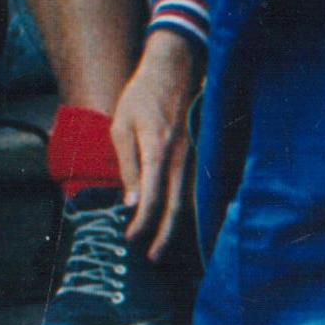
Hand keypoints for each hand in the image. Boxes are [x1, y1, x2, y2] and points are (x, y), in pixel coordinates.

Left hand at [110, 33, 200, 257]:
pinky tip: (182, 218)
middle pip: (177, 208)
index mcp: (157, 151)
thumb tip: (132, 202)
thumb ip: (128, 165)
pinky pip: (198, 187)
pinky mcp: (202, 152)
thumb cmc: (143, 94)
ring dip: (179, 226)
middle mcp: (181, 158)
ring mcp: (196, 156)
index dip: (141, 224)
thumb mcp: (122, 126)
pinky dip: (190, 207)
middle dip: (166, 236)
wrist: (176, 67)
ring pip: (191, 200)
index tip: (130, 239)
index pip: (151, 199)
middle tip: (154, 257)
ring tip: (167, 244)